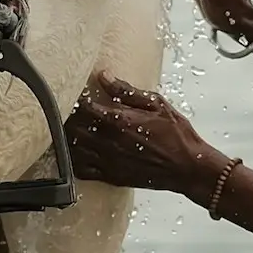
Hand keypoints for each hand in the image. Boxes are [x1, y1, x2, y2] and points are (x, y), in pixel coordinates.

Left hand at [69, 75, 227, 195]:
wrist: (187, 167)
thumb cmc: (176, 134)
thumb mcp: (157, 103)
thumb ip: (127, 91)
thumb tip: (104, 76)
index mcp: (119, 120)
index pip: (83, 107)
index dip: (73, 98)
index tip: (73, 91)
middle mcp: (109, 142)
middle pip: (71, 128)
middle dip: (65, 117)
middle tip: (64, 109)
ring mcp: (107, 161)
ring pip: (72, 149)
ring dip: (66, 138)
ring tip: (66, 128)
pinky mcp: (110, 176)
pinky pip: (81, 170)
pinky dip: (72, 160)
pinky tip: (74, 151)